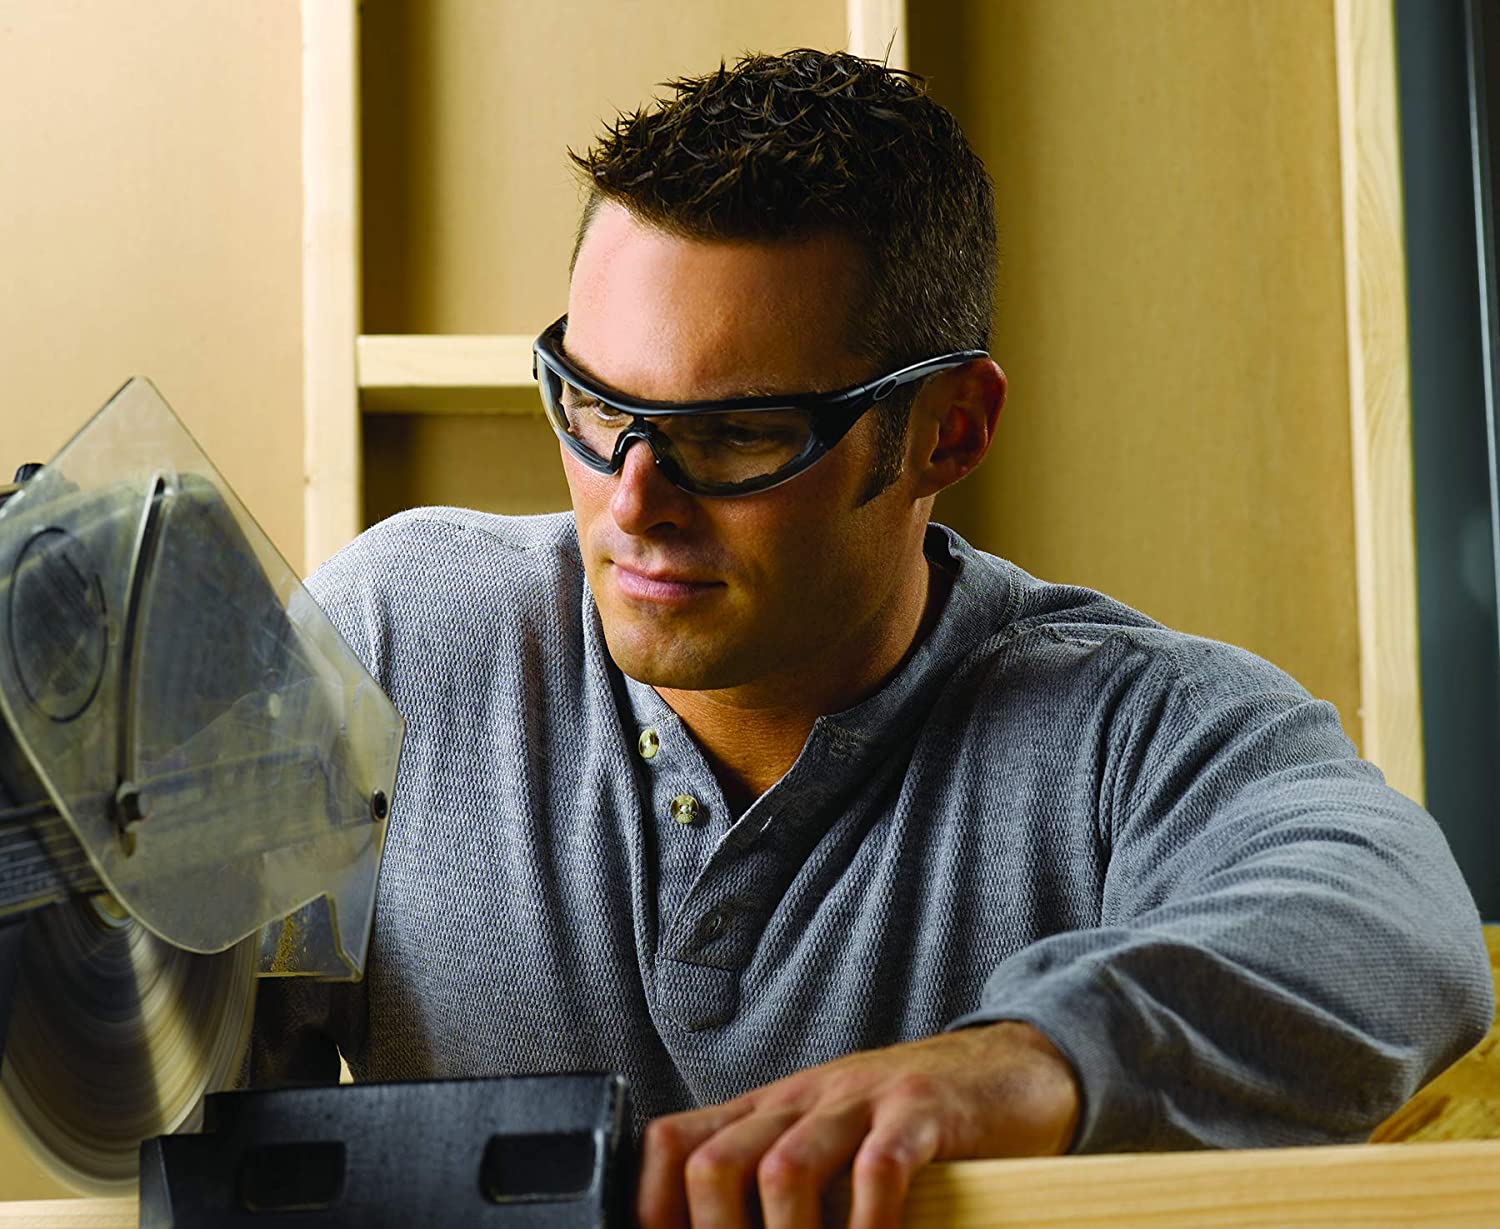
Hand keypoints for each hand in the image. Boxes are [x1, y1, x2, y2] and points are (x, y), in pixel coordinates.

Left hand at [635, 1020, 1079, 1228]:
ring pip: (786, 1166)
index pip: (674, 1143)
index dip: (655, 1208)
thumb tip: (726, 1228)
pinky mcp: (921, 1110)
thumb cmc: (906, 1124)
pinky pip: (879, 1166)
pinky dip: (868, 1223)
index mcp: (768, 1110)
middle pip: (717, 1162)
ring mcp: (861, 1099)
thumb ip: (775, 1186)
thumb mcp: (826, 1142)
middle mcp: (803, 1099)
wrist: (1004, 1067)